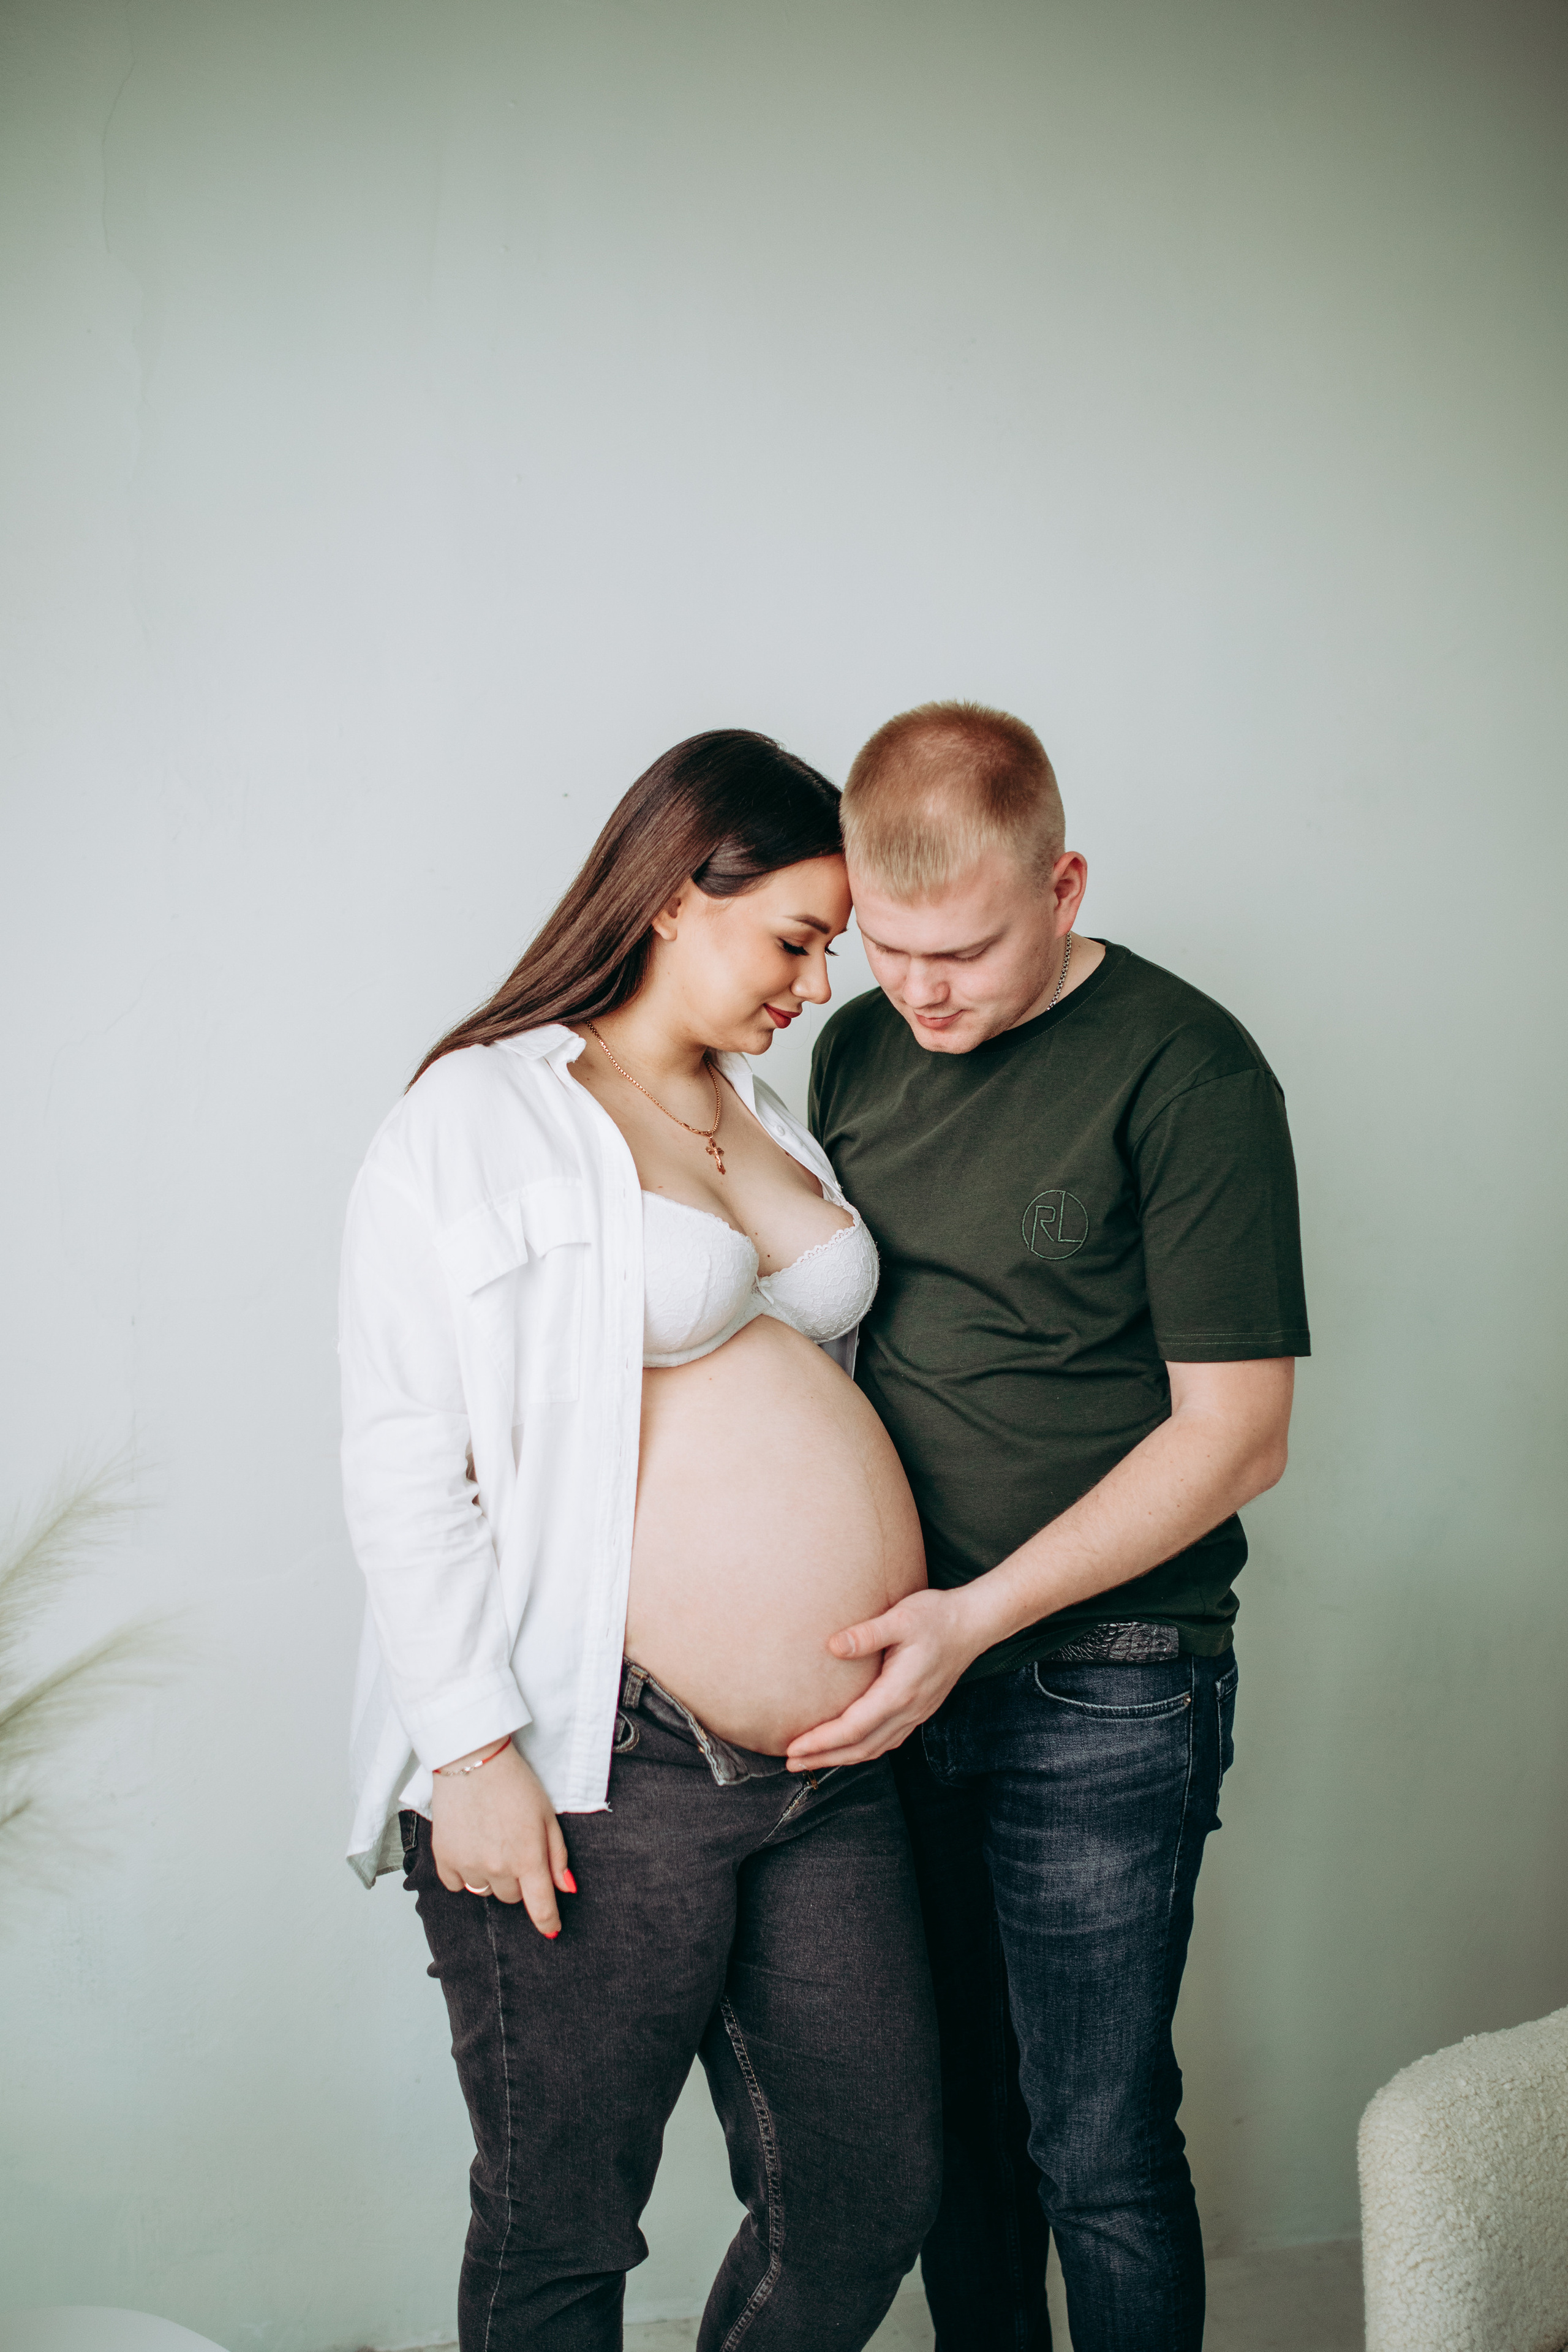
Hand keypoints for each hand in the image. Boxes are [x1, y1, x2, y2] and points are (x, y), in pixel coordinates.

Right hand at [429, 1744, 575, 1937]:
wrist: (472, 1759)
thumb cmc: (514, 1783)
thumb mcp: (546, 1815)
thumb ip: (557, 1856)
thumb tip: (567, 1889)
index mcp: (528, 1858)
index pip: (540, 1907)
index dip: (548, 1921)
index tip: (552, 1929)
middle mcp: (498, 1867)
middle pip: (511, 1898)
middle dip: (517, 1879)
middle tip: (513, 1847)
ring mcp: (469, 1865)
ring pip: (484, 1891)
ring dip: (490, 1876)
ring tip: (489, 1841)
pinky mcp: (444, 1858)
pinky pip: (456, 1884)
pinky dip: (464, 1872)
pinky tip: (469, 1846)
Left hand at [785, 1587, 986, 1770]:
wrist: (974, 1623)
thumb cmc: (936, 1616)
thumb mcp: (900, 1617)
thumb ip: (867, 1634)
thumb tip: (833, 1646)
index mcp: (900, 1692)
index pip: (854, 1728)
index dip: (822, 1741)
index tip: (794, 1747)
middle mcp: (908, 1710)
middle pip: (861, 1747)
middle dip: (824, 1758)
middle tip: (790, 1763)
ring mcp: (916, 1713)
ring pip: (874, 1748)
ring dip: (841, 1758)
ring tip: (811, 1759)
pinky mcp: (919, 1710)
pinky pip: (886, 1740)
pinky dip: (862, 1749)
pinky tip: (847, 1746)